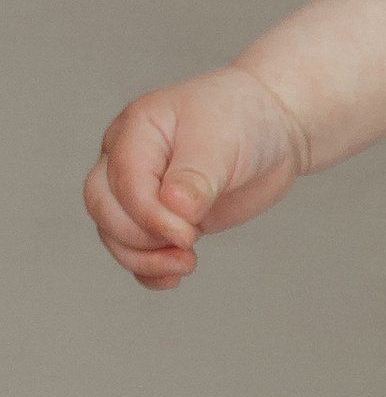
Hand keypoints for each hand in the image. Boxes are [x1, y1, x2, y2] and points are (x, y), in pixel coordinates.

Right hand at [85, 64, 308, 284]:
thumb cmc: (242, 118)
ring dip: (143, 258)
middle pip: (104, 208)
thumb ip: (196, 176)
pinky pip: (135, 248)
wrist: (270, 126)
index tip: (189, 233)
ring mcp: (141, 189)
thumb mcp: (221, 140)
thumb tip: (174, 207)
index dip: (150, 215)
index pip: (123, 182)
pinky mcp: (161, 216)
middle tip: (189, 247)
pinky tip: (171, 277)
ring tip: (187, 264)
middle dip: (140, 239)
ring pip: (114, 232)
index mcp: (136, 131)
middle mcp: (127, 159)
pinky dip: (148, 269)